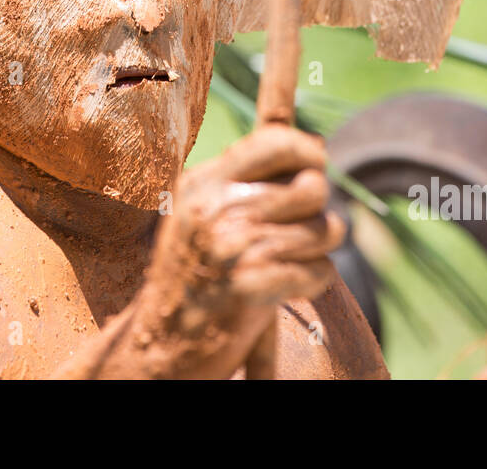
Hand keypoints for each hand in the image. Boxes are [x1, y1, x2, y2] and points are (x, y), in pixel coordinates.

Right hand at [137, 124, 343, 376]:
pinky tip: (282, 287)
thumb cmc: (192, 276)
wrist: (161, 344)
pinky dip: (311, 282)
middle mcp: (217, 207)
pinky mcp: (252, 285)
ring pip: (325, 229)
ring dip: (314, 251)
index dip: (309, 152)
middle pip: (313, 186)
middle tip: (292, 232)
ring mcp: (234, 245)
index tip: (314, 167)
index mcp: (203, 183)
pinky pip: (321, 269)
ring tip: (282, 262)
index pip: (276, 141)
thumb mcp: (200, 212)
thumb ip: (246, 178)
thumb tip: (317, 145)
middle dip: (316, 212)